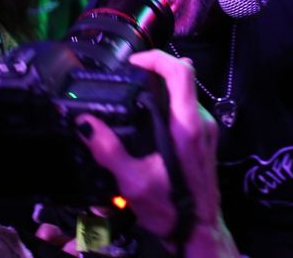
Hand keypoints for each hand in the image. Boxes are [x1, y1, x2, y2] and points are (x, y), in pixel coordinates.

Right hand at [76, 50, 236, 255]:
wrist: (200, 233)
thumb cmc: (171, 210)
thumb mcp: (132, 182)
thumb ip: (107, 150)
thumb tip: (84, 123)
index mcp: (187, 126)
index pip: (181, 72)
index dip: (156, 58)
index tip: (134, 62)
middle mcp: (201, 121)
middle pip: (183, 77)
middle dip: (155, 71)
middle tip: (128, 79)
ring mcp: (207, 129)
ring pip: (185, 92)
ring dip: (161, 89)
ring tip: (134, 98)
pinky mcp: (206, 138)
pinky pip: (187, 108)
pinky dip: (168, 104)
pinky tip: (148, 120)